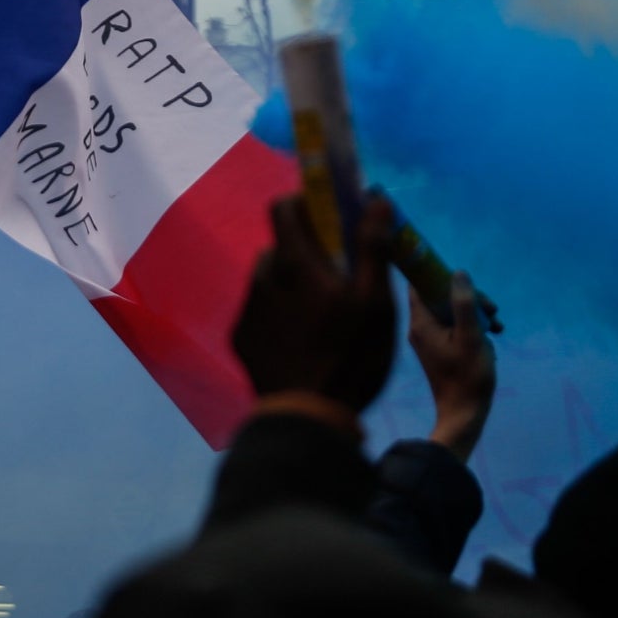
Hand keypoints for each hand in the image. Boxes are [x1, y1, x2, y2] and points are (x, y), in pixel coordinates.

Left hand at [231, 193, 398, 426]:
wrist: (307, 418)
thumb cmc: (349, 356)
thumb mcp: (376, 303)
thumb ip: (372, 248)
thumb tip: (375, 199)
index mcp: (294, 264)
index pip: (283, 208)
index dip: (304, 203)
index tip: (327, 216)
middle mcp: (262, 278)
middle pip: (277, 245)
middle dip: (302, 250)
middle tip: (332, 274)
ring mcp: (248, 309)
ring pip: (266, 279)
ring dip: (287, 282)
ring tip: (316, 311)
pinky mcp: (240, 338)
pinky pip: (259, 310)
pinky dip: (277, 313)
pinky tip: (299, 339)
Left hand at [409, 273, 495, 460]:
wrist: (464, 414)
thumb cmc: (467, 377)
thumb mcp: (471, 337)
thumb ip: (464, 303)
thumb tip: (458, 272)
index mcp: (421, 323)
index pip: (418, 283)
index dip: (437, 273)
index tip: (460, 274)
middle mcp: (419, 328)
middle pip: (440, 296)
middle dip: (467, 297)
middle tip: (491, 308)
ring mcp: (429, 340)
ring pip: (450, 312)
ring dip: (475, 313)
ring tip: (498, 325)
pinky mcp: (439, 349)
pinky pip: (453, 328)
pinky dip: (472, 328)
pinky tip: (492, 339)